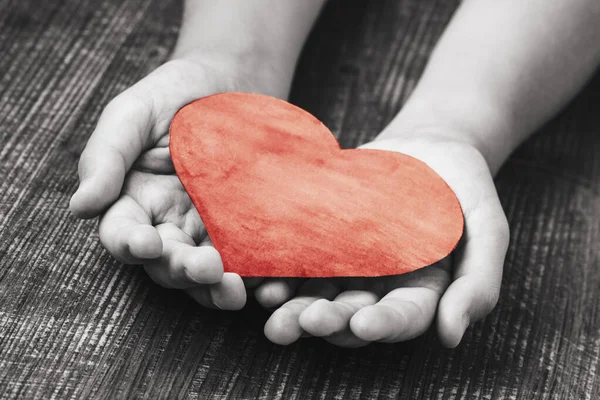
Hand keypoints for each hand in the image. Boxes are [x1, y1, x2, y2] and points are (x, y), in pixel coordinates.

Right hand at [70, 53, 288, 309]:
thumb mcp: (132, 114)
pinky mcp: (248, 230)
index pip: (123, 234)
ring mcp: (210, 230)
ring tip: (233, 290)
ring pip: (208, 273)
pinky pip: (251, 259)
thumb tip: (79, 207)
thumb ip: (105, 157)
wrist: (232, 83)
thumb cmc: (174, 95)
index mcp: (134, 202)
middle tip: (205, 267)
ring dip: (218, 288)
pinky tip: (270, 284)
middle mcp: (169, 224)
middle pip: (168, 263)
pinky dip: (259, 277)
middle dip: (183, 271)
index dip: (131, 245)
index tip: (147, 244)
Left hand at [256, 134, 508, 346]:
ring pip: (319, 293)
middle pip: (352, 314)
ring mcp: (351, 265)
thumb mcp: (489, 231)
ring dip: (293, 305)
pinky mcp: (326, 240)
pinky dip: (281, 270)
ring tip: (270, 307)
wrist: (430, 145)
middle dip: (326, 321)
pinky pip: (301, 260)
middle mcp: (381, 287)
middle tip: (302, 322)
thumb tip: (451, 336)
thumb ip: (478, 283)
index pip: (402, 318)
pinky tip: (262, 276)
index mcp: (422, 293)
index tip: (361, 323)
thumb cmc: (466, 188)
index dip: (383, 325)